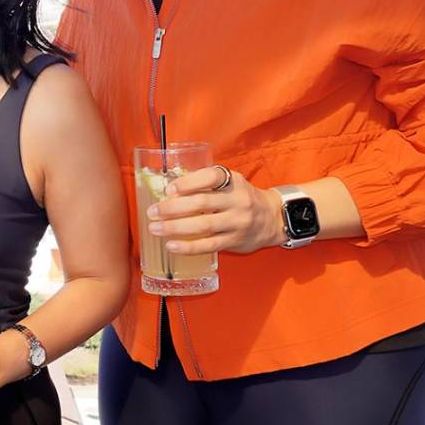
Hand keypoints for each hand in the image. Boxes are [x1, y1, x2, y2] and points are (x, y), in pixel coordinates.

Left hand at [146, 165, 286, 255]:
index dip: (188, 182)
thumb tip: (168, 191)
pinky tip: (171, 245)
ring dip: (175, 228)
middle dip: (172, 208)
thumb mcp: (229, 183)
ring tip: (155, 228)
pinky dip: (188, 247)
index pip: (211, 177)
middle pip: (201, 203)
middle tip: (152, 212)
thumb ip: (205, 184)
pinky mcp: (235, 240)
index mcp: (233, 181)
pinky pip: (209, 245)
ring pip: (203, 225)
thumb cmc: (240, 198)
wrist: (272, 218)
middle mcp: (237, 200)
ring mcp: (237, 222)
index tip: (169, 189)